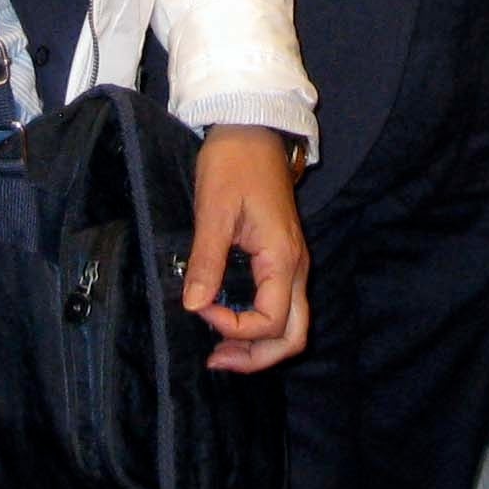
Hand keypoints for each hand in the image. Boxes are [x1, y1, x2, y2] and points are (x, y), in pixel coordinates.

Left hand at [188, 125, 311, 374]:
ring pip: (291, 324)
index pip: (270, 321)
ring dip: (258, 344)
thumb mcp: (214, 211)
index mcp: (282, 257)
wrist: (253, 129)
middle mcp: (295, 266)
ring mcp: (292, 263)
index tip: (199, 306)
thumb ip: (206, 260)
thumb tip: (193, 305)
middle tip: (216, 360)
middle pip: (293, 335)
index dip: (233, 326)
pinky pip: (280, 305)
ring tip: (220, 349)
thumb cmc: (234, 163)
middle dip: (257, 356)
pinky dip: (258, 325)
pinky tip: (227, 320)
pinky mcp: (282, 258)